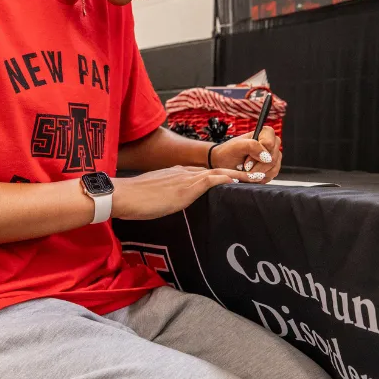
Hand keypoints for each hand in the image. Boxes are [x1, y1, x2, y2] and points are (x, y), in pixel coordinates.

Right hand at [111, 166, 241, 220]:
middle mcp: (184, 172)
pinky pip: (212, 180)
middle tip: (254, 176)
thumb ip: (168, 198)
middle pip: (215, 170)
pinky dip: (227, 179)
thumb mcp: (155, 198)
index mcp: (177, 174)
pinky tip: (240, 182)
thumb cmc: (133, 200)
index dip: (221, 176)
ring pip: (219, 173)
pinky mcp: (186, 187)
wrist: (122, 195)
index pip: (204, 173)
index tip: (234, 180)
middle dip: (236, 173)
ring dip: (239, 175)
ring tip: (256, 177)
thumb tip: (173, 207)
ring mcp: (186, 178)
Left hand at [209, 126, 282, 183]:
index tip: (247, 156)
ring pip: (274, 167)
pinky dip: (261, 177)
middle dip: (258, 165)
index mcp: (264, 133)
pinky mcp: (272, 168)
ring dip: (259, 173)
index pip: (270, 143)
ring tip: (248, 171)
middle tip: (246, 167)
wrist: (224, 165)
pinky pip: (272, 175)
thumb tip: (266, 156)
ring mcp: (273, 156)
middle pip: (273, 157)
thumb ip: (251, 146)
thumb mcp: (236, 146)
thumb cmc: (228, 153)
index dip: (260, 152)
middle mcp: (271, 144)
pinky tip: (252, 175)